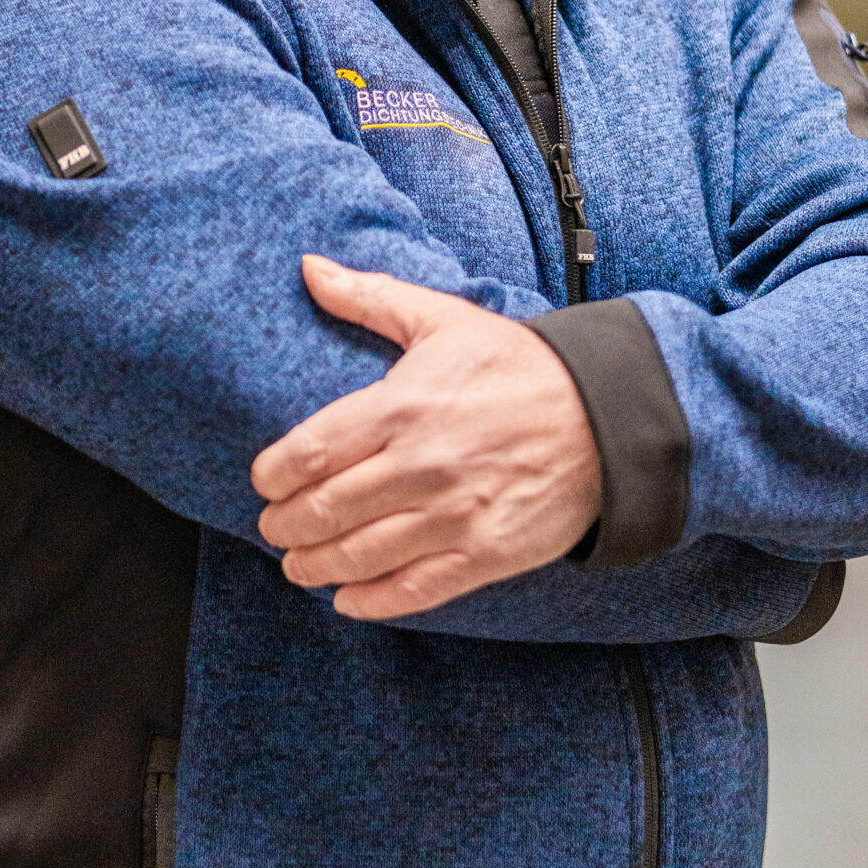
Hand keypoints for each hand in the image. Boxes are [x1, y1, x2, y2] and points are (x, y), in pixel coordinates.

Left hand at [251, 255, 601, 619]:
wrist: (603, 415)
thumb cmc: (515, 364)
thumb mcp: (442, 318)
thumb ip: (369, 296)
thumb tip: (309, 267)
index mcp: (403, 407)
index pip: (312, 451)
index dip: (275, 475)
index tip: (264, 481)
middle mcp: (421, 465)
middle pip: (325, 510)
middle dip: (286, 525)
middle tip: (274, 527)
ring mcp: (453, 514)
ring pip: (360, 555)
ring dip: (316, 566)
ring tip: (299, 564)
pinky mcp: (484, 553)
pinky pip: (413, 589)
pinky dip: (371, 600)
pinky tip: (347, 597)